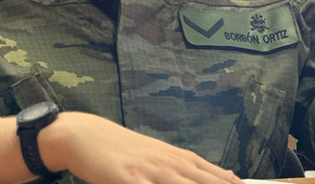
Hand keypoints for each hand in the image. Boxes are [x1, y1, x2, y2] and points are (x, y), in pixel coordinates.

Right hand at [43, 112, 244, 183]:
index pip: (214, 175)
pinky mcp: (128, 179)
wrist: (87, 136)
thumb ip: (188, 169)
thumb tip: (226, 176)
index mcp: (178, 158)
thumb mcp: (160, 156)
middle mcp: (168, 163)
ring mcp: (149, 171)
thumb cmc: (126, 151)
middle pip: (202, 181)